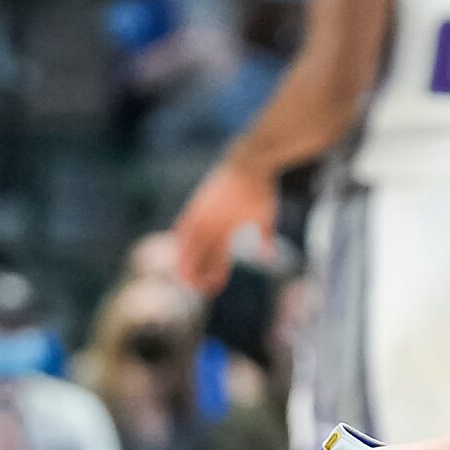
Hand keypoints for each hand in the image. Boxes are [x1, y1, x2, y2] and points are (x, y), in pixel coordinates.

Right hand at [170, 160, 275, 294]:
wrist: (248, 160)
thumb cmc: (260, 190)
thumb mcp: (267, 217)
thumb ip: (266, 239)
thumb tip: (269, 259)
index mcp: (227, 229)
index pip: (216, 261)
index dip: (213, 277)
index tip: (213, 289)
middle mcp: (209, 223)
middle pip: (193, 257)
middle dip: (193, 275)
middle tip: (196, 287)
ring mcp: (199, 212)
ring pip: (183, 244)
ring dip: (182, 261)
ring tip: (184, 273)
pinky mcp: (195, 203)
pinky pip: (181, 227)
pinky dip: (180, 240)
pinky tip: (180, 247)